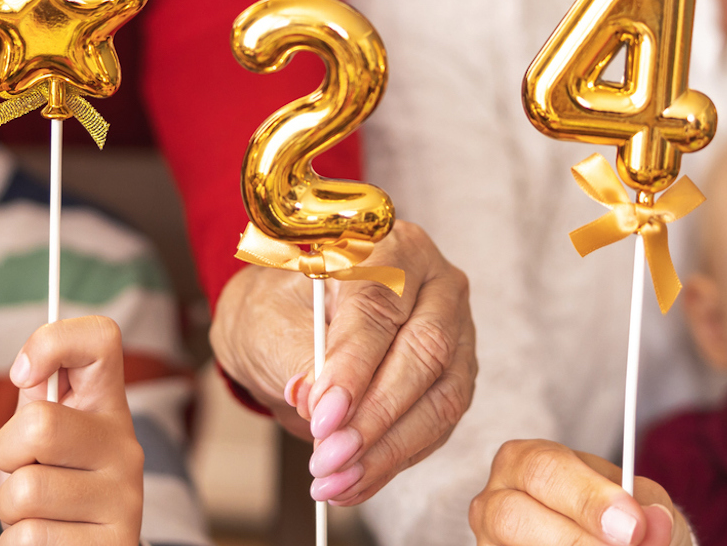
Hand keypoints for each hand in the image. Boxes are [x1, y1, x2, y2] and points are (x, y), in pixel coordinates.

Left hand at [0, 317, 143, 545]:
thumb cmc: (55, 487)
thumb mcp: (46, 441)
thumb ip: (37, 403)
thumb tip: (26, 369)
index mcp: (107, 406)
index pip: (101, 338)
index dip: (51, 342)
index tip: (22, 375)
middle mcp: (126, 447)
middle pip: (38, 425)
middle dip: (6, 454)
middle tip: (22, 469)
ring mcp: (126, 499)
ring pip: (24, 491)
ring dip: (9, 509)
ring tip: (36, 512)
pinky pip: (28, 539)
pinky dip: (16, 544)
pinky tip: (48, 540)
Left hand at [210, 219, 475, 505]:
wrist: (290, 325)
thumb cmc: (279, 311)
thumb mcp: (269, 325)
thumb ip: (297, 358)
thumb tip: (319, 401)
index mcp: (388, 244)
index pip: (379, 306)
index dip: (353, 367)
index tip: (323, 415)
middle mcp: (435, 282)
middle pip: (425, 352)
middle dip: (375, 417)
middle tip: (329, 458)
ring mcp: (455, 330)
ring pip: (441, 397)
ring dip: (387, 450)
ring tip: (336, 482)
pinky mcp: (457, 375)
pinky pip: (439, 425)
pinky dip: (395, 460)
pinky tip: (357, 482)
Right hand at [470, 440, 689, 545]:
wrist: (619, 544)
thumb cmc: (620, 521)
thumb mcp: (642, 507)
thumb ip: (648, 509)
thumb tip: (650, 523)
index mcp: (525, 461)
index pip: (545, 470)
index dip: (588, 499)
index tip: (632, 528)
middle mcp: (494, 501)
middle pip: (512, 516)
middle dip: (573, 539)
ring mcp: (488, 542)